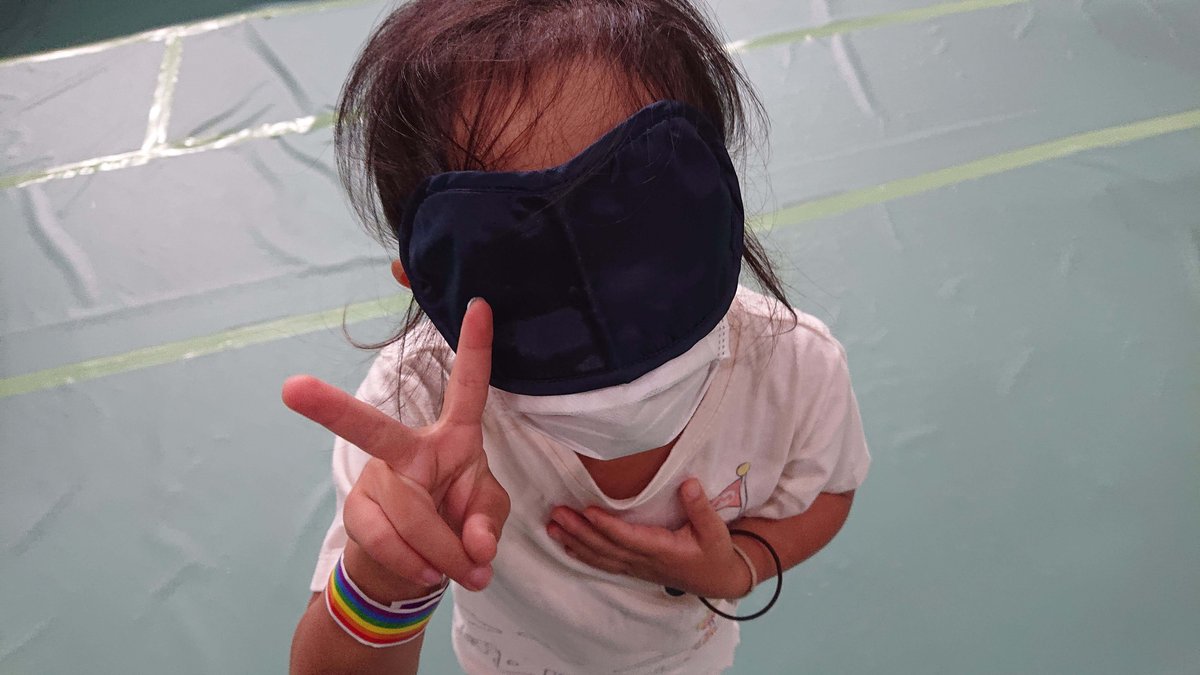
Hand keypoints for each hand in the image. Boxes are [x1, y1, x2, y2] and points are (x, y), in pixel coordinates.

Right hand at [282, 298, 509, 592]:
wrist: (417, 570)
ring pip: (405, 510)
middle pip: (371, 429)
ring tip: (463, 572)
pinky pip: (385, 539)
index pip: (467, 388)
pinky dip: (415, 562)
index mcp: (453, 436)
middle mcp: (407, 447)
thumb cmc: (458, 523)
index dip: (476, 348)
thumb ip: (488, 523)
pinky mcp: (358, 512)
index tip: (482, 304)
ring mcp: (377, 478)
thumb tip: (476, 548)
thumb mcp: (486, 517)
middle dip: (330, 408)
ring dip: (442, 550)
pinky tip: (431, 574)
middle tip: (291, 388)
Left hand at [546, 479, 751, 598]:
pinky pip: (602, 563)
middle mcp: (643, 561)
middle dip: (579, 531)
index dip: (607, 526)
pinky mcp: (632, 568)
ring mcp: (635, 567)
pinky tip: (565, 544)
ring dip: (574, 542)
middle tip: (557, 514)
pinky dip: (581, 554)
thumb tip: (689, 483)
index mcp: (662, 549)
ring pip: (599, 557)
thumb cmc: (714, 552)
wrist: (716, 579)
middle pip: (605, 547)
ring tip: (552, 527)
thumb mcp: (715, 529)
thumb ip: (700, 507)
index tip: (588, 511)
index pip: (628, 537)